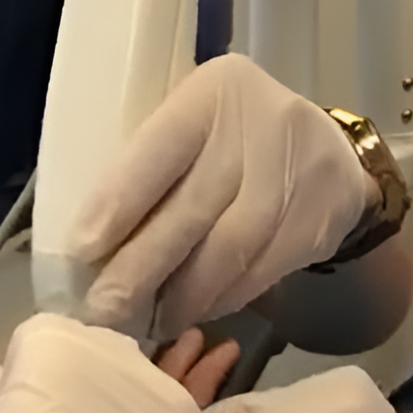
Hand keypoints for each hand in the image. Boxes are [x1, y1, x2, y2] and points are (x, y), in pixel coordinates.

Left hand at [70, 54, 375, 338]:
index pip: (161, 148)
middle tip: (101, 309)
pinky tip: (193, 311)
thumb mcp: (197, 123)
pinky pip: (261, 271)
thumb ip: (155, 162)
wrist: (331, 150)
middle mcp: (260, 125)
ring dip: (182, 294)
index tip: (81, 250)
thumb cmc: (234, 137)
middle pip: (193, 207)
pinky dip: (221, 298)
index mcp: (213, 91)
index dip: (120, 201)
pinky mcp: (319, 221)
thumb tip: (92, 238)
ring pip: (230, 249)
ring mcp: (297, 174)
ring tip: (146, 321)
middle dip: (141, 266)